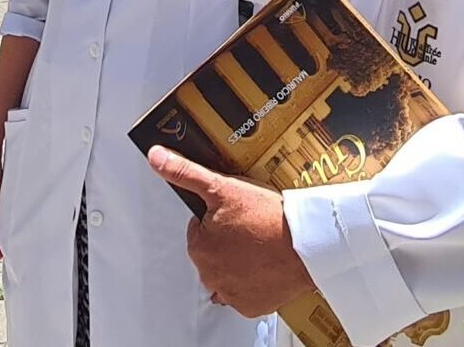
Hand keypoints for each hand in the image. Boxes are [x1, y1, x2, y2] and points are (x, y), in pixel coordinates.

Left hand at [148, 146, 313, 316]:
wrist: (306, 244)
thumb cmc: (267, 218)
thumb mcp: (221, 187)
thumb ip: (185, 172)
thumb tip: (156, 158)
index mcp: (199, 247)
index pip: (199, 228)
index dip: (218, 218)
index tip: (236, 215)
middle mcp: (210, 274)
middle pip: (212, 251)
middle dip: (227, 239)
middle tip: (250, 228)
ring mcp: (231, 292)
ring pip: (227, 272)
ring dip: (238, 261)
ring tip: (259, 245)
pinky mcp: (251, 306)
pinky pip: (244, 293)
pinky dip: (252, 283)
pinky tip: (264, 266)